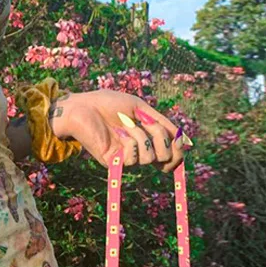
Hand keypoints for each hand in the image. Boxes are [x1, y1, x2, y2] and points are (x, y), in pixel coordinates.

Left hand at [48, 90, 188, 171]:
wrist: (82, 107)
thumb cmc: (108, 104)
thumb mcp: (140, 108)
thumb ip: (161, 122)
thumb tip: (183, 140)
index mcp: (147, 137)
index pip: (170, 153)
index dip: (178, 152)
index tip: (179, 145)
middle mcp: (138, 149)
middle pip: (165, 156)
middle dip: (162, 138)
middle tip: (147, 124)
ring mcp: (126, 157)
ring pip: (150, 156)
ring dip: (141, 136)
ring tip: (124, 125)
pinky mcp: (114, 162)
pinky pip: (133, 158)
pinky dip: (130, 142)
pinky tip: (117, 133)